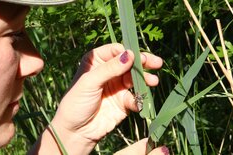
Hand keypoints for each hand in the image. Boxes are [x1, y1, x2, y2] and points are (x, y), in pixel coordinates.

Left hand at [32, 43, 163, 153]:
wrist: (76, 131)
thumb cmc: (76, 102)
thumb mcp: (90, 82)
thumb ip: (110, 69)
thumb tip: (130, 54)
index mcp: (96, 61)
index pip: (116, 50)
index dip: (127, 52)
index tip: (136, 57)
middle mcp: (108, 71)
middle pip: (129, 62)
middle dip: (143, 62)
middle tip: (156, 63)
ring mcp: (117, 86)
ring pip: (135, 78)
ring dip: (145, 79)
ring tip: (153, 81)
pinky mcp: (123, 102)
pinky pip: (135, 97)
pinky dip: (139, 99)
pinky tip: (139, 103)